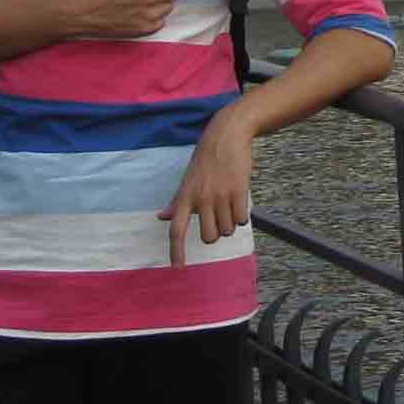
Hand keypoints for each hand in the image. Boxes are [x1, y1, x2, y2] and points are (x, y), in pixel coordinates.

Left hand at [158, 111, 251, 267]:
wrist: (227, 135)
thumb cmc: (206, 159)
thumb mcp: (188, 179)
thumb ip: (177, 202)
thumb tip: (162, 217)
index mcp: (185, 196)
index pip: (177, 229)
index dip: (176, 250)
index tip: (178, 268)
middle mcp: (201, 198)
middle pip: (209, 236)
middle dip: (216, 232)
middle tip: (218, 217)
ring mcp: (220, 195)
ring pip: (227, 230)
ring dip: (230, 223)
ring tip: (229, 204)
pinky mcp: (238, 191)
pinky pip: (242, 220)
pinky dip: (242, 216)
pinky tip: (239, 201)